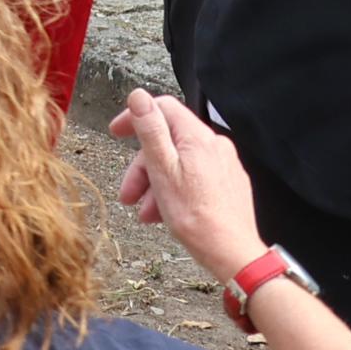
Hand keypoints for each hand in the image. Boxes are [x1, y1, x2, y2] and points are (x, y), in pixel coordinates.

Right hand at [109, 90, 263, 283]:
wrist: (233, 254)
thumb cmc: (196, 217)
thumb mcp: (162, 170)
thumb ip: (150, 130)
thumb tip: (139, 95)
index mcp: (197, 137)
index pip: (162, 108)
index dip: (135, 117)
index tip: (117, 132)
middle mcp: (215, 145)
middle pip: (168, 141)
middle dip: (142, 165)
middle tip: (128, 192)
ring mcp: (225, 165)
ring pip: (180, 163)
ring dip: (156, 183)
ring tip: (145, 212)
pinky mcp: (230, 184)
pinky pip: (195, 177)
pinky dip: (175, 190)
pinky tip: (165, 213)